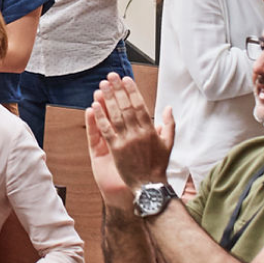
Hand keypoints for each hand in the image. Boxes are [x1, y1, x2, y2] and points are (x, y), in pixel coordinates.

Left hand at [87, 76, 173, 193]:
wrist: (149, 186)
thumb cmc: (159, 165)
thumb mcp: (168, 144)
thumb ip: (169, 124)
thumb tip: (168, 107)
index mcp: (150, 130)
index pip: (139, 105)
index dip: (131, 90)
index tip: (125, 79)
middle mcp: (138, 133)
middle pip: (126, 106)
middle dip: (117, 90)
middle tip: (111, 76)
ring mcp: (126, 141)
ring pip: (115, 115)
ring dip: (107, 99)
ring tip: (101, 86)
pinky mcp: (115, 150)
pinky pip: (106, 130)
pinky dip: (100, 117)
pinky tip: (94, 106)